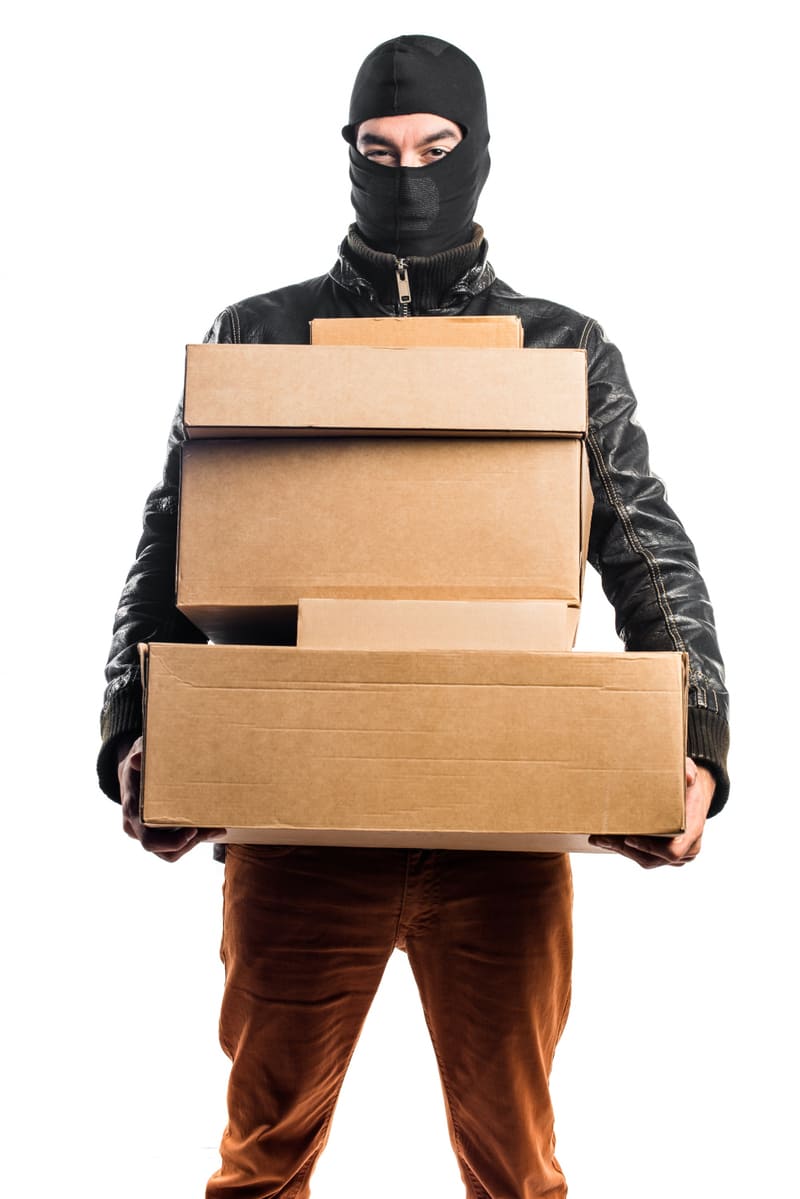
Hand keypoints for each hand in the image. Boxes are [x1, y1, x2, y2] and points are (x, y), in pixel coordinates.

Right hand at [117, 734, 224, 861]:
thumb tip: (137, 759)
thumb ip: (140, 757)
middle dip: (191, 843)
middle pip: (166, 852)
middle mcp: (136, 829)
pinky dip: (193, 839)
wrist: (129, 773)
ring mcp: (145, 834)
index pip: (150, 840)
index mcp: (132, 813)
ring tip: (216, 828)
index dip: (173, 841)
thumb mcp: (137, 755)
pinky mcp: (157, 834)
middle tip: (214, 828)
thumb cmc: (138, 764)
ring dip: (194, 843)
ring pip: (172, 852)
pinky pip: (175, 845)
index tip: (194, 830)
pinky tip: (212, 827)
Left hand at [588, 758, 715, 868]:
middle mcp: (688, 848)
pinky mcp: (665, 855)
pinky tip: (606, 840)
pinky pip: (644, 857)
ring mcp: (678, 855)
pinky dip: (625, 849)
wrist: (696, 797)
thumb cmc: (690, 785)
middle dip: (625, 849)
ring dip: (621, 850)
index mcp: (693, 831)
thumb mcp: (690, 772)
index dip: (650, 849)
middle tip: (602, 837)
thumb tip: (688, 776)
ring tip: (599, 838)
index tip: (629, 838)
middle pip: (653, 858)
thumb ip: (689, 771)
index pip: (672, 851)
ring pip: (646, 860)